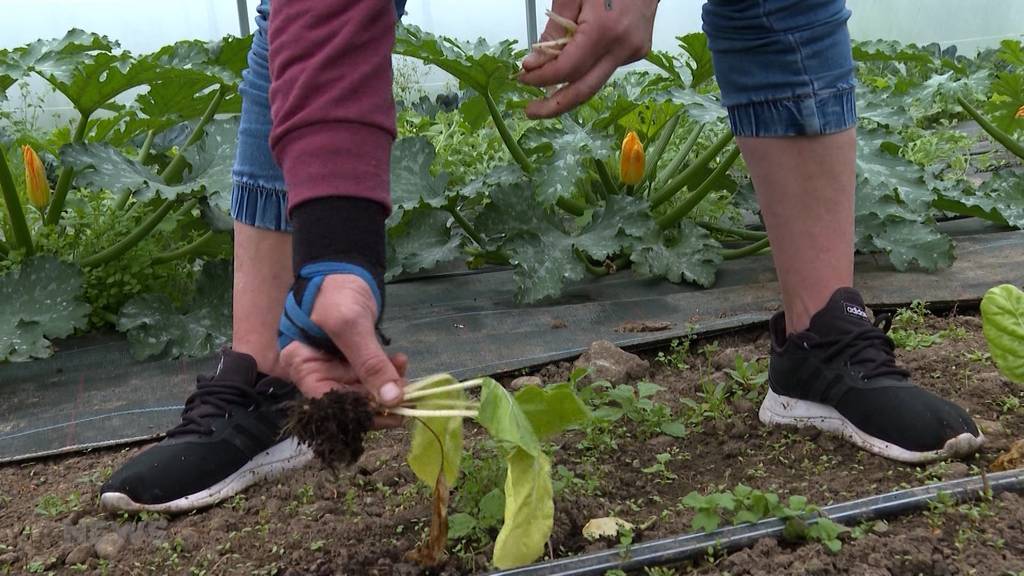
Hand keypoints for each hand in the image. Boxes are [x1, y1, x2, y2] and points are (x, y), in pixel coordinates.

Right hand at [280, 275, 405, 424]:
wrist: (344, 267)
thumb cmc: (335, 292)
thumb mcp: (351, 326)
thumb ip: (370, 363)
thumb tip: (392, 399)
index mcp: (302, 366)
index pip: (328, 403)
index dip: (359, 413)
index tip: (390, 415)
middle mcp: (317, 371)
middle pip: (348, 401)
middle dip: (379, 400)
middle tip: (407, 396)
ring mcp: (336, 366)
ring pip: (364, 390)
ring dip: (388, 386)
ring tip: (404, 370)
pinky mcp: (353, 359)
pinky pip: (372, 375)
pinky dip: (388, 373)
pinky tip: (400, 362)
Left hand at [519, 0, 657, 117]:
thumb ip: (553, 28)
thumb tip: (537, 61)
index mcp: (604, 30)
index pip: (567, 70)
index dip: (542, 78)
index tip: (524, 76)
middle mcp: (622, 47)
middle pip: (584, 90)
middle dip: (554, 106)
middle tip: (531, 111)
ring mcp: (634, 51)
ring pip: (595, 80)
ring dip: (569, 86)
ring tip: (546, 85)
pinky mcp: (638, 50)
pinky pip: (606, 67)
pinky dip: (586, 68)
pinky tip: (575, 57)